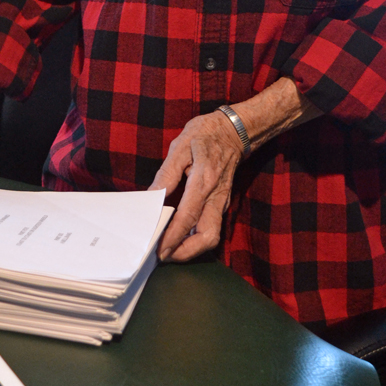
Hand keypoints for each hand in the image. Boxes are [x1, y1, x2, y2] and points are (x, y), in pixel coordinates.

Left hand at [150, 110, 242, 262]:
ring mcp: (221, 201)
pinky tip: (179, 235)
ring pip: (212, 235)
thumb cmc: (206, 134)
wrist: (234, 130)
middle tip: (164, 255)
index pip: (189, 217)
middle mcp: (216, 196)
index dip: (173, 236)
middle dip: (186, 252)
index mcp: (204, 181)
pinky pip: (210, 226)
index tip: (159, 249)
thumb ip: (166, 174)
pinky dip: (195, 237)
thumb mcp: (180, 146)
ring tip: (169, 248)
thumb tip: (151, 196)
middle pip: (208, 237)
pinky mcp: (222, 203)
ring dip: (192, 248)